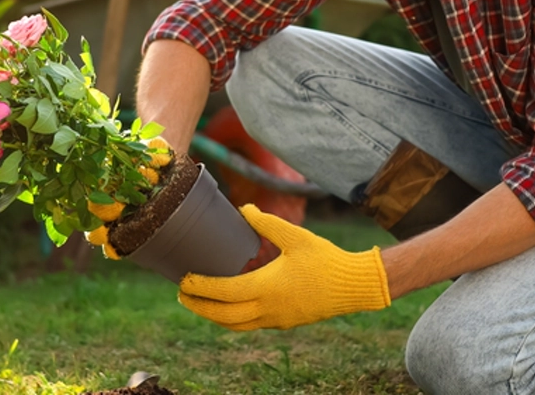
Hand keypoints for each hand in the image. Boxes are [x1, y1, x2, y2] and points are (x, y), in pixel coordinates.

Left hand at [178, 204, 390, 329]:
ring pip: (235, 325)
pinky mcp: (284, 322)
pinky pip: (250, 325)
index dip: (200, 287)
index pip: (224, 292)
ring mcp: (276, 319)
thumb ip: (267, 223)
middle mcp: (268, 308)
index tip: (183, 279)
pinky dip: (233, 319)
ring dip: (214, 316)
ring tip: (199, 304)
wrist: (353, 285)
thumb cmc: (325, 259)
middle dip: (199, 306)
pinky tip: (228, 307)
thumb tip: (244, 209)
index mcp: (267, 287)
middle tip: (181, 295)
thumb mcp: (296, 236)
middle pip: (223, 315)